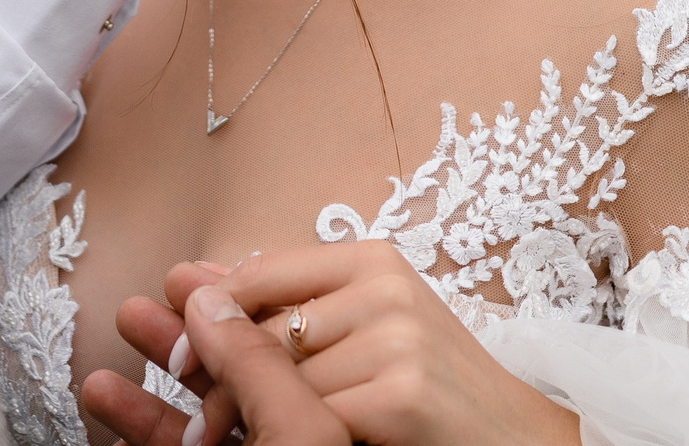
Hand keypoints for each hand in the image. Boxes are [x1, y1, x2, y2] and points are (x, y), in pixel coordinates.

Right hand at [83, 283, 349, 445]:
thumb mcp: (300, 437)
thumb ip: (259, 366)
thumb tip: (212, 301)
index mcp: (361, 415)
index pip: (309, 343)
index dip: (254, 309)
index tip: (206, 283)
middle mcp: (320, 432)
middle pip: (255, 365)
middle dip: (201, 326)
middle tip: (166, 289)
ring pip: (213, 404)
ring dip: (162, 364)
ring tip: (126, 321)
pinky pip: (182, 445)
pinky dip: (143, 421)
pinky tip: (104, 393)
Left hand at [151, 245, 580, 445]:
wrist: (514, 437)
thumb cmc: (432, 389)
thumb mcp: (361, 335)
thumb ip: (280, 309)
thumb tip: (188, 283)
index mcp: (370, 261)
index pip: (262, 273)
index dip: (213, 313)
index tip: (174, 356)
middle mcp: (384, 287)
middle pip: (263, 329)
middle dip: (221, 378)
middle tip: (194, 413)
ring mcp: (397, 339)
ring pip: (283, 380)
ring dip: (251, 420)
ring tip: (231, 440)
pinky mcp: (403, 393)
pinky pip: (316, 417)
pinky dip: (303, 436)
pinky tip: (300, 444)